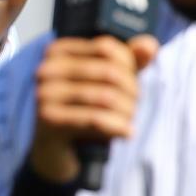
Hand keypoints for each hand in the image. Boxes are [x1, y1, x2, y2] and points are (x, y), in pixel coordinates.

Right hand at [28, 35, 157, 183]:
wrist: (54, 149)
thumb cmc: (80, 111)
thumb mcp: (105, 83)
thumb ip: (128, 62)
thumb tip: (149, 46)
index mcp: (59, 52)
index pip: (106, 47)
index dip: (130, 65)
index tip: (133, 83)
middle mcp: (48, 69)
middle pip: (108, 72)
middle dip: (131, 91)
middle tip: (135, 106)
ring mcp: (46, 94)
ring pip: (105, 97)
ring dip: (126, 111)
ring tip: (130, 120)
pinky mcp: (49, 119)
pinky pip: (94, 119)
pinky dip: (117, 127)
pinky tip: (127, 133)